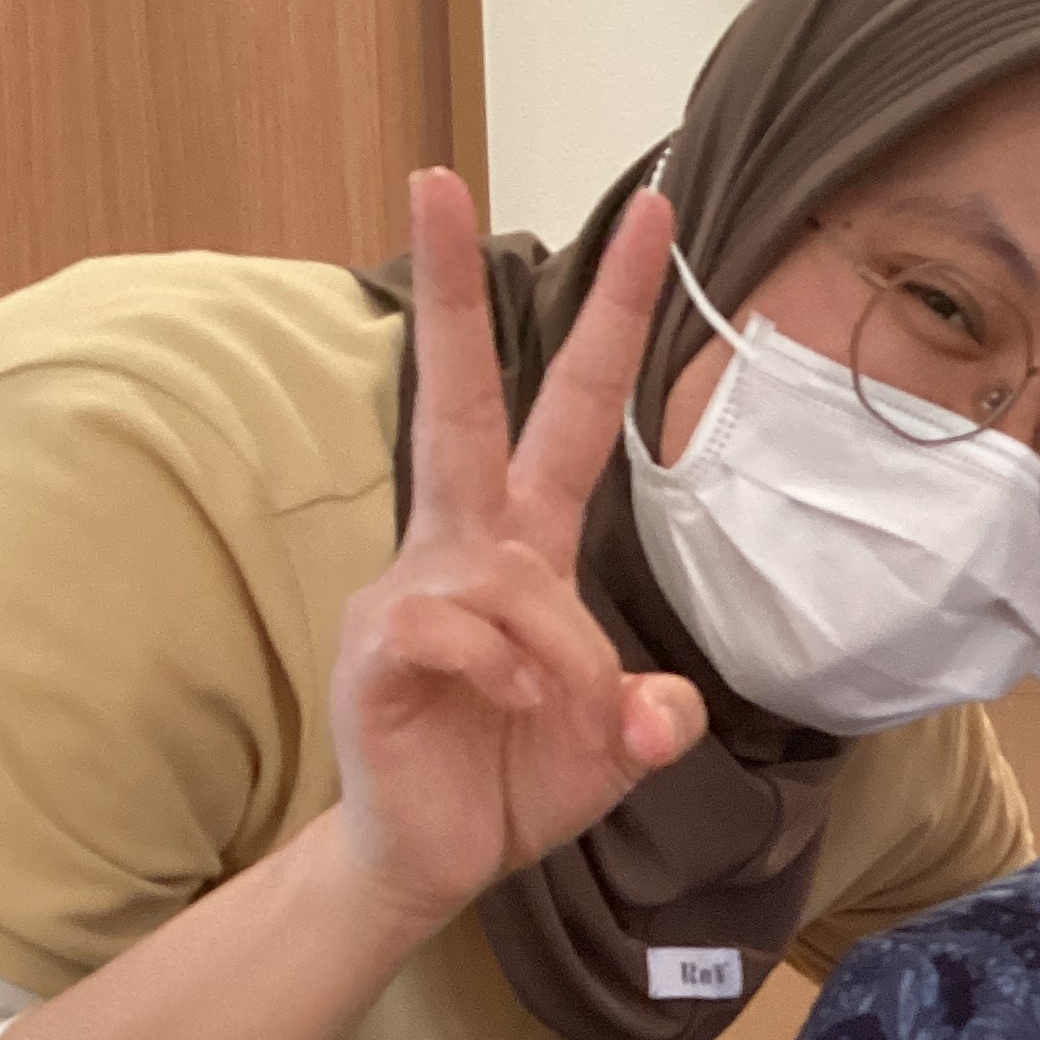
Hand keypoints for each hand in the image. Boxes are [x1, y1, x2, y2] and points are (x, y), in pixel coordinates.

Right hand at [328, 167, 705, 933]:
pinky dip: (504, 676)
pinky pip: (457, 628)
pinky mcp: (377, 645)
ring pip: (510, 576)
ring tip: (563, 715)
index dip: (616, 320)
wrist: (429, 863)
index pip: (569, 412)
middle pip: (461, 400)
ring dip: (563, 653)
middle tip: (436, 176)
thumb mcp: (613, 750)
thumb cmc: (511, 782)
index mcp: (524, 548)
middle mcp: (462, 548)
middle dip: (447, 290)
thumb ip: (650, 718)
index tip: (656, 217)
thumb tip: (662, 713)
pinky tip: (498, 709)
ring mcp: (412, 591)